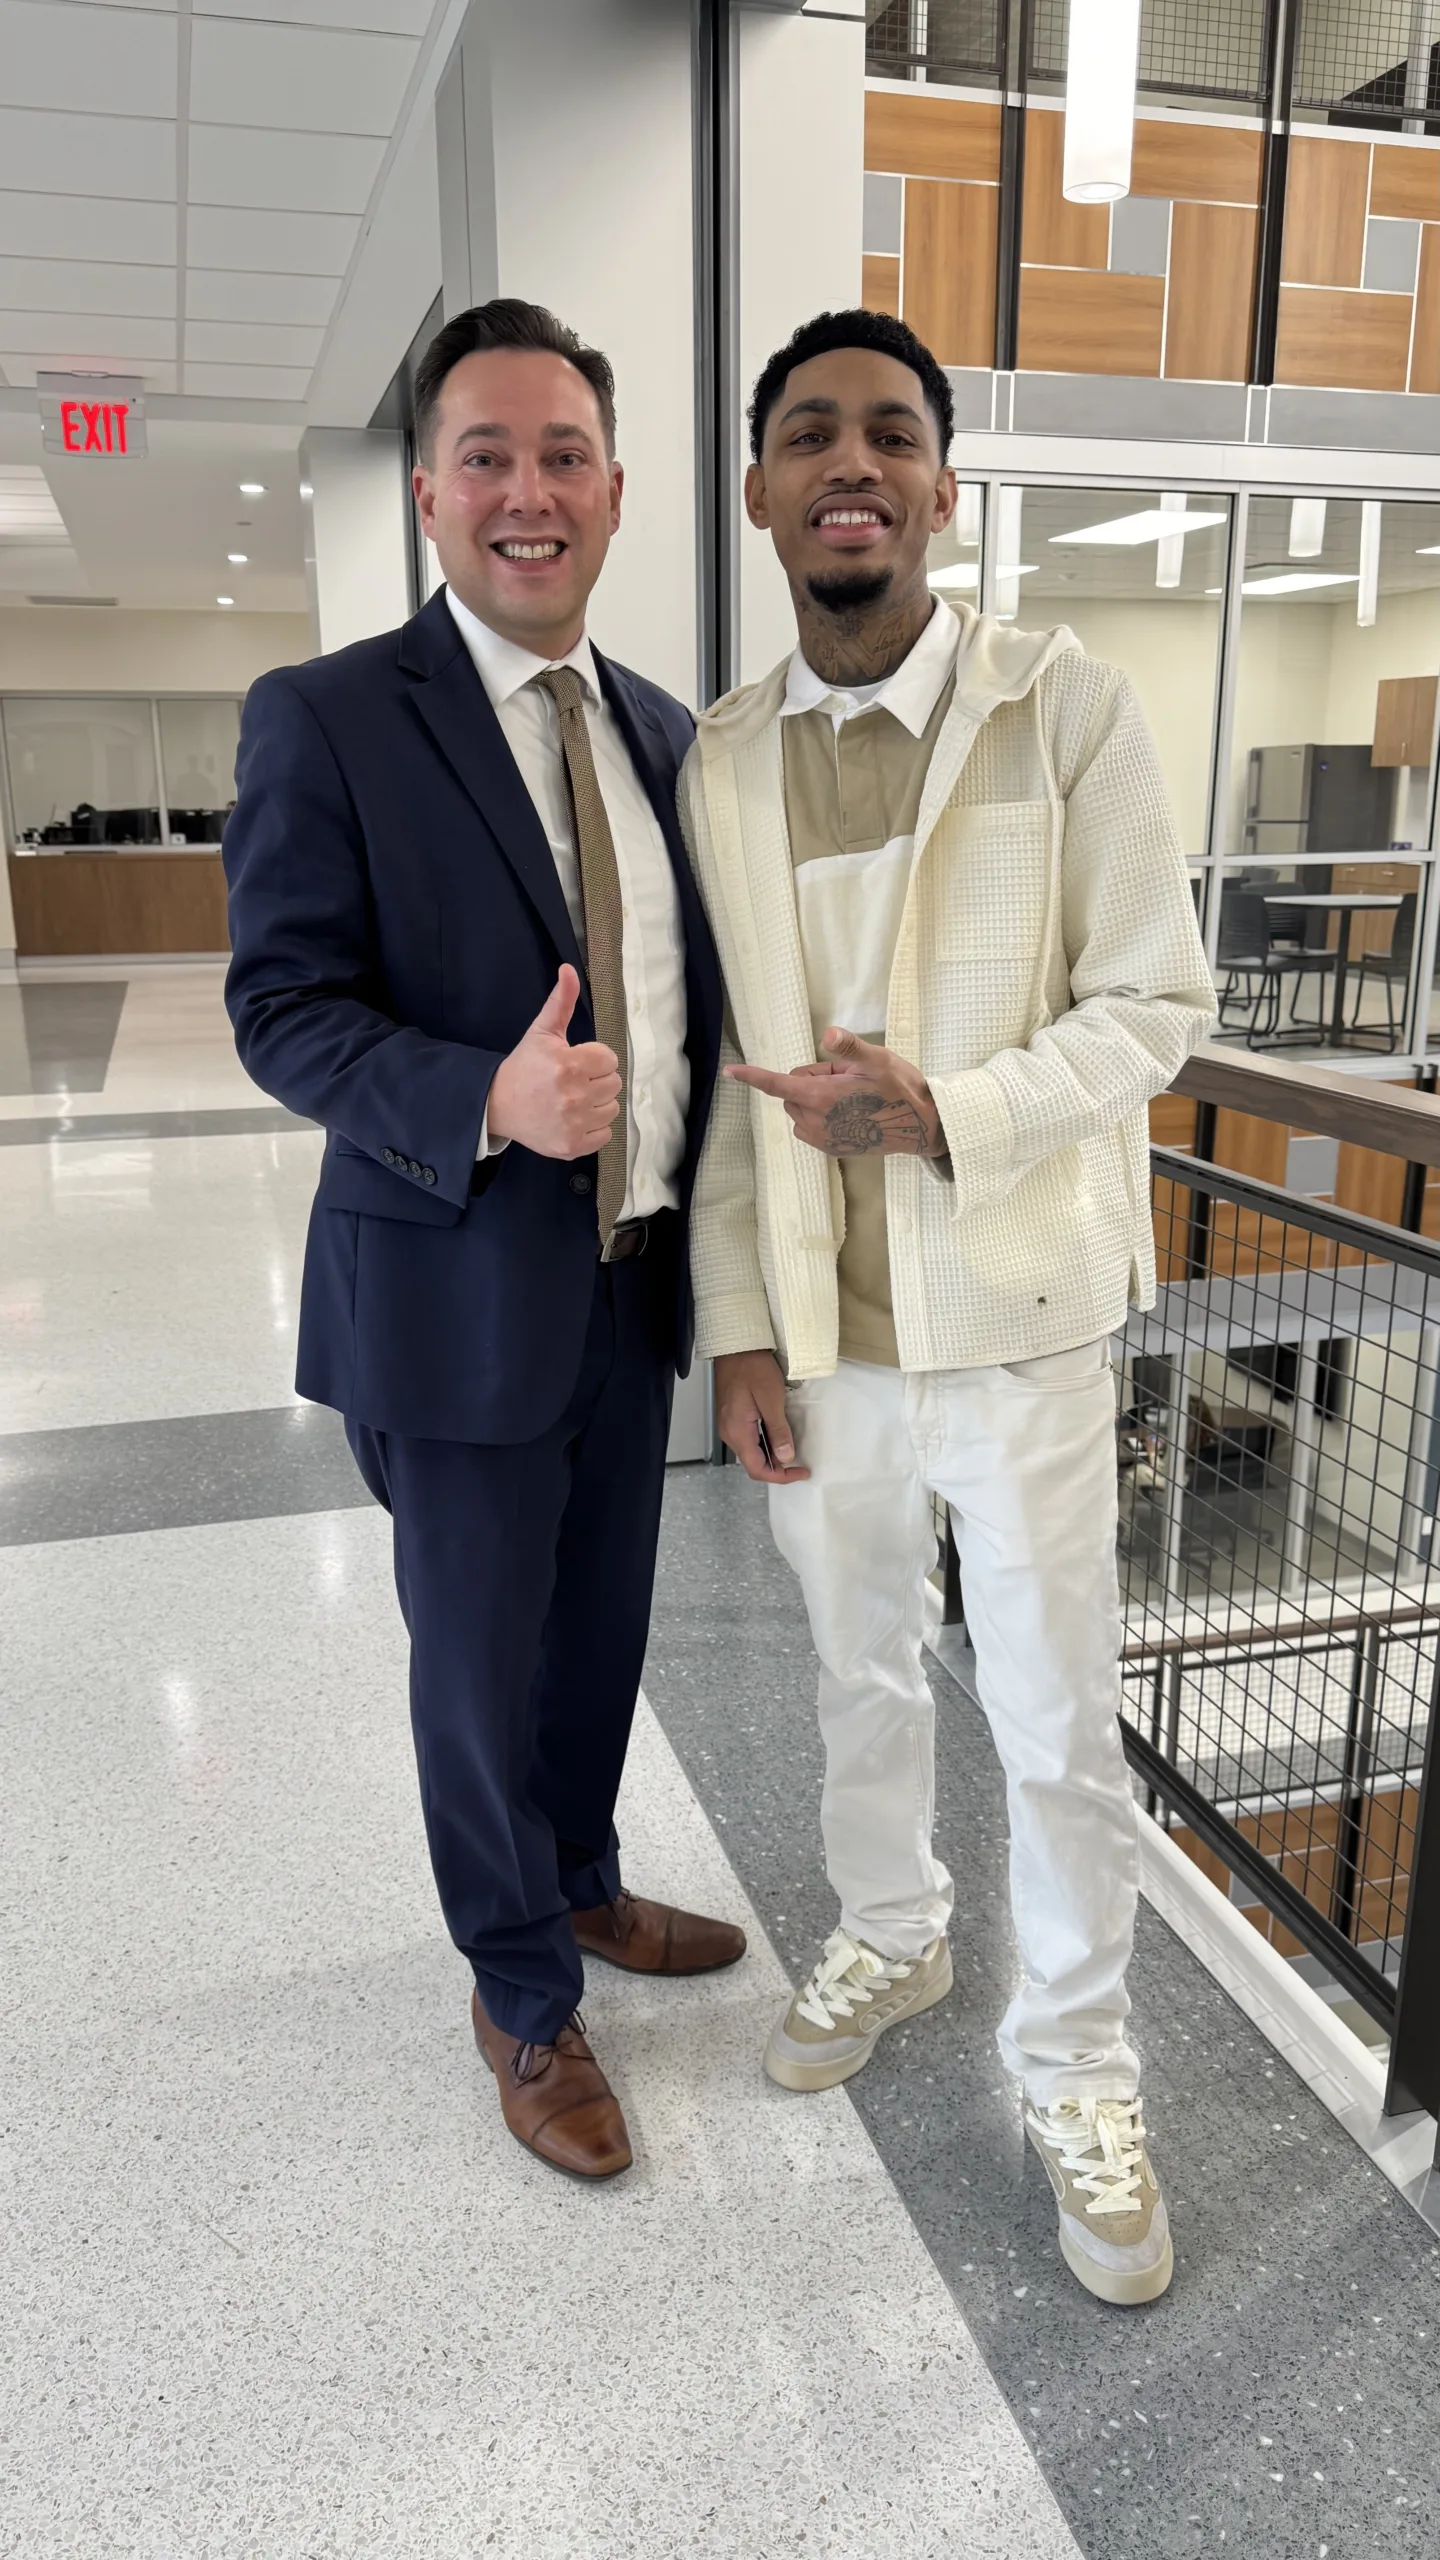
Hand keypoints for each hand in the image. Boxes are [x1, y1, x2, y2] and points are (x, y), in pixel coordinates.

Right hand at [487, 965, 621, 1160]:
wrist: (498, 1105)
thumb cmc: (524, 1066)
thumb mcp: (542, 1032)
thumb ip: (561, 1001)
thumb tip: (569, 970)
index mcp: (569, 1065)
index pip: (609, 1060)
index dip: (594, 1059)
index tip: (576, 1062)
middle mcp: (573, 1096)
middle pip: (613, 1084)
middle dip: (596, 1080)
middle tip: (573, 1081)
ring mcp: (573, 1123)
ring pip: (612, 1109)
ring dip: (597, 1104)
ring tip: (574, 1099)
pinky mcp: (572, 1145)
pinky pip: (605, 1134)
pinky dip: (593, 1128)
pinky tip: (574, 1118)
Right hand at [714, 1351, 809, 1485]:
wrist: (735, 1347)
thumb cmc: (752, 1368)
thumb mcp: (771, 1399)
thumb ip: (778, 1430)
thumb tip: (786, 1457)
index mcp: (737, 1432)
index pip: (758, 1469)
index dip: (781, 1476)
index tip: (800, 1472)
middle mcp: (730, 1433)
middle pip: (754, 1464)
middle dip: (778, 1469)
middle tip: (800, 1464)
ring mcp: (729, 1426)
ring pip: (751, 1453)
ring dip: (772, 1457)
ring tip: (792, 1450)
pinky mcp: (732, 1418)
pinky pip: (748, 1440)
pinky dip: (765, 1445)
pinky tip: (778, 1437)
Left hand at [723, 1027, 944, 1157]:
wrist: (921, 1128)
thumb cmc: (900, 1089)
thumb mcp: (878, 1060)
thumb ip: (849, 1048)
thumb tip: (828, 1033)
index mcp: (820, 1097)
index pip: (776, 1083)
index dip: (751, 1076)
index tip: (729, 1071)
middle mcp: (814, 1120)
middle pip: (793, 1090)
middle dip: (812, 1080)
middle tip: (849, 1078)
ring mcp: (822, 1138)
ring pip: (801, 1107)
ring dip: (817, 1098)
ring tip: (854, 1096)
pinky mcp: (831, 1148)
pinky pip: (811, 1125)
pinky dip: (822, 1114)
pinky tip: (853, 1112)